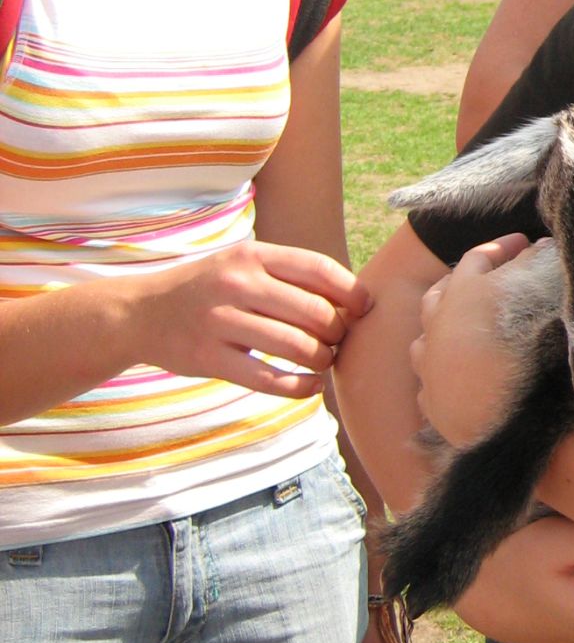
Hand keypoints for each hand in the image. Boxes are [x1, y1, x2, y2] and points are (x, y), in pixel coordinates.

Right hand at [124, 241, 370, 398]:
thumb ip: (288, 275)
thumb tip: (354, 296)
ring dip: (322, 359)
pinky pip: (268, 379)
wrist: (140, 313)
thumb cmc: (208, 288)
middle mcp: (236, 284)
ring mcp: (220, 322)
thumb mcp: (242, 263)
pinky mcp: (209, 358)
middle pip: (314, 312)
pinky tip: (311, 386)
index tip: (364, 308)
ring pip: (296, 346)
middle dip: (338, 331)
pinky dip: (299, 387)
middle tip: (339, 340)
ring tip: (323, 361)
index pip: (319, 269)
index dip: (351, 291)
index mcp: (252, 255)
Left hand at [408, 234, 534, 447]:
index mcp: (468, 293)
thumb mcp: (548, 302)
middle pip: (444, 290)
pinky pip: (428, 376)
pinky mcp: (431, 402)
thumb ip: (540, 267)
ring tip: (466, 322)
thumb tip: (542, 247)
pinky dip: (442, 367)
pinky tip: (457, 369)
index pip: (481, 257)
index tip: (525, 244)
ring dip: (444, 323)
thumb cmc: (543, 359)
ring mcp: (430, 365)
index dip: (504, 248)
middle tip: (492, 274)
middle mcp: (440, 324)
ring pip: (426, 333)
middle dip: (467, 279)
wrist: (524, 430)